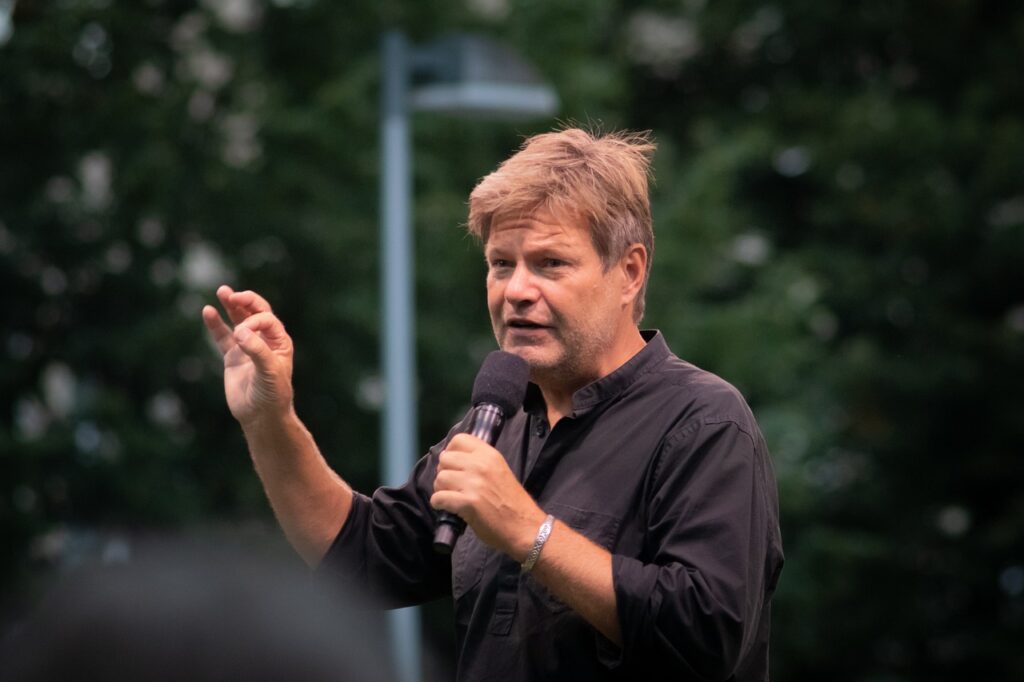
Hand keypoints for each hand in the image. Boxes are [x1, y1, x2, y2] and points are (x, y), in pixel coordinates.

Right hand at [202, 285, 294, 425]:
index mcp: (280, 341)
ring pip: (238, 320)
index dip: (254, 321)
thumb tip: (240, 331)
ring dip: (231, 306)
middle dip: (245, 301)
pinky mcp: (233, 357)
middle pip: (255, 313)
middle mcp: (264, 341)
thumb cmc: (273, 394)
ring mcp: (247, 347)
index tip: (242, 333)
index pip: (266, 319)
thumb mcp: (270, 371)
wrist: (261, 416)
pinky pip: (222, 336)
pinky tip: (208, 311)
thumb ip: (257, 350)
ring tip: (222, 291)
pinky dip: (216, 324)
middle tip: (231, 293)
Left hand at [431, 433, 545, 559]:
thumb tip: (456, 462)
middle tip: (451, 484)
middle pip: (445, 458)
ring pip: (440, 478)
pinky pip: (439, 497)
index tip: (454, 465)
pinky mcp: (468, 502)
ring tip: (449, 497)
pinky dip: (438, 503)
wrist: (525, 527)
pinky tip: (446, 508)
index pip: (459, 439)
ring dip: (440, 489)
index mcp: (490, 455)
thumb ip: (481, 463)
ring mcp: (474, 483)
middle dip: (443, 472)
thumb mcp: (500, 471)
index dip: (451, 452)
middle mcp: (481, 465)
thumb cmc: (513, 502)